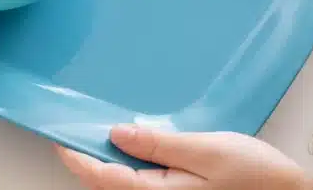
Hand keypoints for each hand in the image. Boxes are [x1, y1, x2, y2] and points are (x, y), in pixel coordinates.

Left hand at [57, 126, 312, 189]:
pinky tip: (137, 151)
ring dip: (112, 165)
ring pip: (126, 187)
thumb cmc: (255, 176)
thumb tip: (116, 134)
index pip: (102, 178)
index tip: (57, 136)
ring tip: (104, 136)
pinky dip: (132, 169)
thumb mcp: (206, 151)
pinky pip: (144, 187)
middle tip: (78, 129)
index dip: (77, 157)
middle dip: (92, 160)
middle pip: (110, 185)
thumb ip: (158, 144)